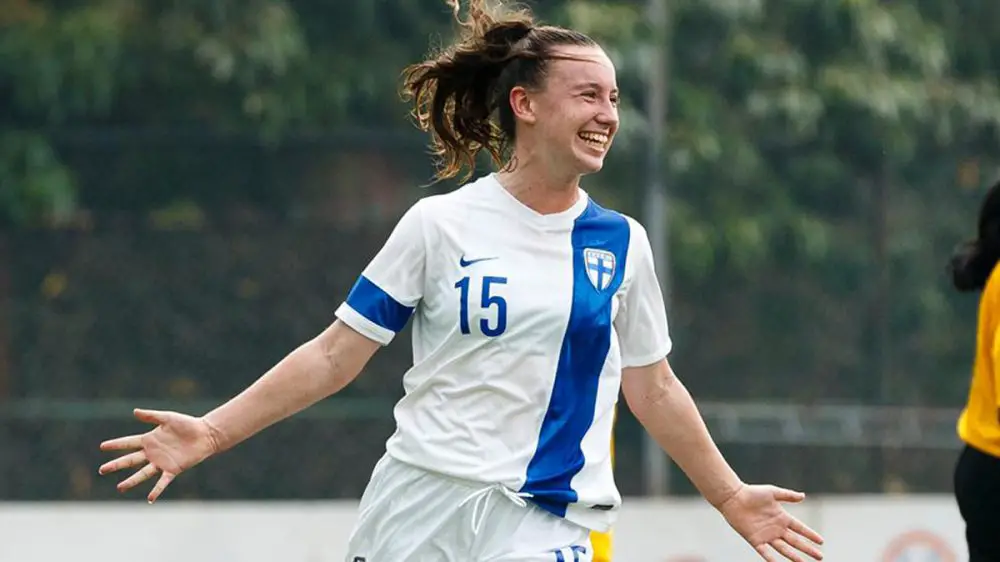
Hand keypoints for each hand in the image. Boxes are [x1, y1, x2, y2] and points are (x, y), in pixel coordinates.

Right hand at [98, 408, 219, 502]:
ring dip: (131, 481)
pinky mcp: (173, 469)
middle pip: (130, 460)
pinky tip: (149, 499)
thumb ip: (151, 416)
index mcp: (150, 440)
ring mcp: (161, 462)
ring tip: (120, 488)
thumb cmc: (187, 424)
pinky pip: (163, 482)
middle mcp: (152, 453)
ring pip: (142, 474)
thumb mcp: (167, 417)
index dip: (116, 444)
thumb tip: (134, 412)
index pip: (128, 442)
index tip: (102, 446)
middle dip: (116, 464)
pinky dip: (156, 490)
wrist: (205, 434)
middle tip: (102, 469)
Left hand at [718, 484, 824, 560]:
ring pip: (783, 549)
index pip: (800, 528)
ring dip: (794, 556)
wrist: (733, 497)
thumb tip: (803, 496)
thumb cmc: (752, 493)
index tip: (821, 541)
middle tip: (820, 557)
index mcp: (782, 517)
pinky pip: (765, 552)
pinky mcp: (755, 540)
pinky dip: (771, 559)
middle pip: (795, 541)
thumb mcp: (773, 492)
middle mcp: (776, 528)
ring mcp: (766, 535)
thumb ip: (788, 495)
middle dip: (808, 549)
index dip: (810, 535)